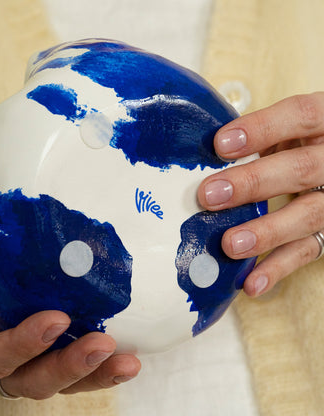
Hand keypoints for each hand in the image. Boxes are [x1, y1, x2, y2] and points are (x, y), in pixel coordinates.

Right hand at [0, 217, 139, 399]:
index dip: (21, 345)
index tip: (56, 320)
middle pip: (29, 380)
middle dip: (67, 367)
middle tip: (104, 345)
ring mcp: (14, 356)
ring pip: (54, 377)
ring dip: (92, 371)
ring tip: (128, 361)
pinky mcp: (34, 345)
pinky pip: (64, 358)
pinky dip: (93, 359)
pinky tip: (125, 347)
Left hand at [198, 92, 323, 296]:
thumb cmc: (299, 142)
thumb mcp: (287, 130)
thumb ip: (258, 136)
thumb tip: (198, 152)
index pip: (301, 116)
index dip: (262, 129)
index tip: (220, 145)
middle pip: (302, 169)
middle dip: (254, 183)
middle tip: (209, 196)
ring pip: (310, 215)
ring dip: (267, 231)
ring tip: (230, 245)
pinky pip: (309, 251)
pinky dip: (279, 268)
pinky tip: (252, 284)